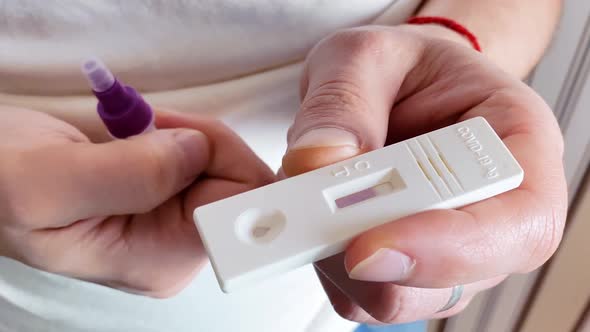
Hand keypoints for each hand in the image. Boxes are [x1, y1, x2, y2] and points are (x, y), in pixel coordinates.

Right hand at [0, 107, 273, 297]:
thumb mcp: (47, 184)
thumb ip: (130, 173)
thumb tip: (197, 151)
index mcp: (162, 258)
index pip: (242, 208)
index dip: (226, 160)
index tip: (178, 136)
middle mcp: (178, 247)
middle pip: (239, 182)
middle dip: (197, 140)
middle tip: (141, 128)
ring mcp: (174, 222)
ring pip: (221, 164)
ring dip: (180, 133)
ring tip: (126, 135)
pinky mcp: (166, 197)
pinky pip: (200, 156)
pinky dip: (173, 132)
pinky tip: (134, 136)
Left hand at [281, 25, 566, 323]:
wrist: (395, 88)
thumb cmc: (402, 70)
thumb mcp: (366, 57)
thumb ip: (343, 104)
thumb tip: (317, 163)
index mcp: (516, 146)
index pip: (519, 223)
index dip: (449, 247)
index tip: (368, 243)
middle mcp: (490, 212)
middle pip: (453, 278)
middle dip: (372, 258)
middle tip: (306, 219)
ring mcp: (444, 250)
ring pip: (399, 296)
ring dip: (338, 260)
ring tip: (304, 201)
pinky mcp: (398, 268)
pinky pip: (359, 293)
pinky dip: (322, 265)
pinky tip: (309, 217)